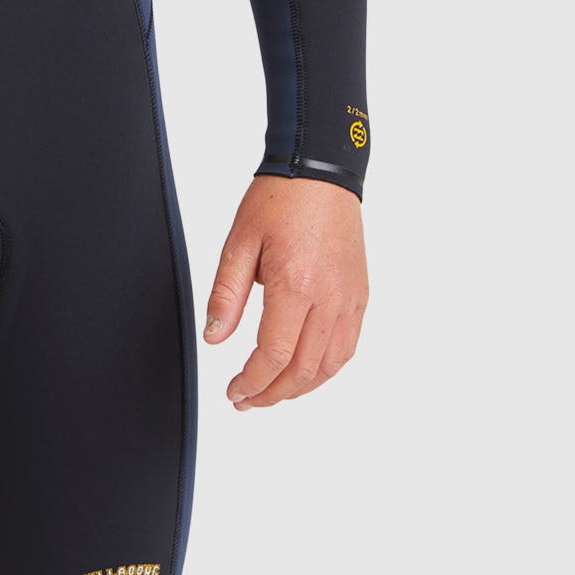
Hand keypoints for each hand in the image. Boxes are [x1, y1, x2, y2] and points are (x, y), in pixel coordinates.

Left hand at [203, 174, 367, 407]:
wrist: (320, 173)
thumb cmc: (280, 200)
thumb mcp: (239, 242)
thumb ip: (226, 294)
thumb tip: (214, 337)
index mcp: (295, 284)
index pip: (274, 355)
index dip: (252, 382)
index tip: (234, 392)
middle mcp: (329, 298)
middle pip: (303, 370)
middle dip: (272, 394)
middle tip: (246, 401)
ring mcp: (349, 299)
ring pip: (329, 366)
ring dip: (299, 389)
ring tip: (272, 393)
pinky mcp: (359, 296)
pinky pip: (347, 348)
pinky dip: (325, 371)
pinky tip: (305, 373)